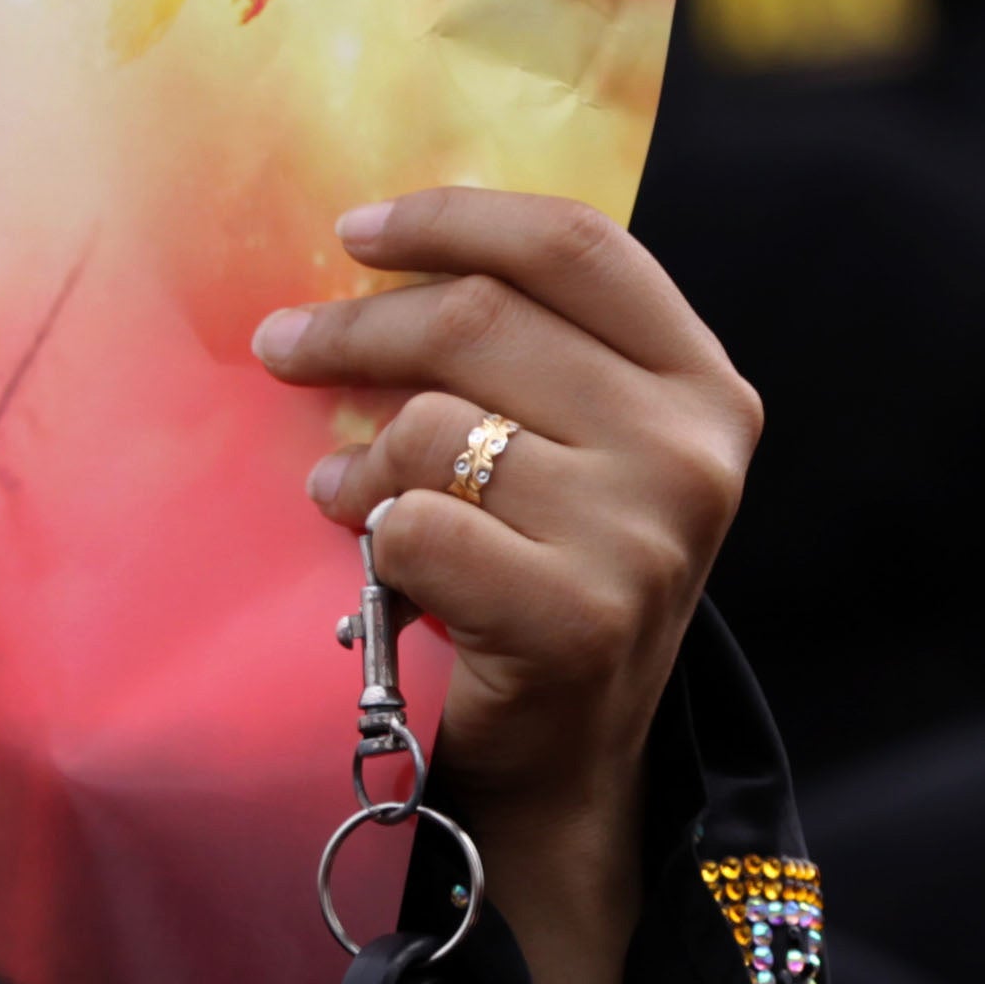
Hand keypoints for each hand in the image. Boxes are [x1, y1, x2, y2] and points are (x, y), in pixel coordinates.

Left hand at [254, 190, 764, 983]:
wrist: (572, 763)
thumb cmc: (552, 578)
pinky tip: (376, 562)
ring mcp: (644, 535)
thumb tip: (377, 254)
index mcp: (704, 384)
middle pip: (482, 320)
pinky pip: (417, 526)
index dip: (454, 220)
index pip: (573, 246)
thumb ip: (529, 354)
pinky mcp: (579, 616)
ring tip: (343, 493)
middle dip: (356, 325)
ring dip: (359, 457)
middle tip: (281, 344)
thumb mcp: (581, 450)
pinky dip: (374, 538)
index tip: (356, 232)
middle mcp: (692, 450)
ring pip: (435, 427)